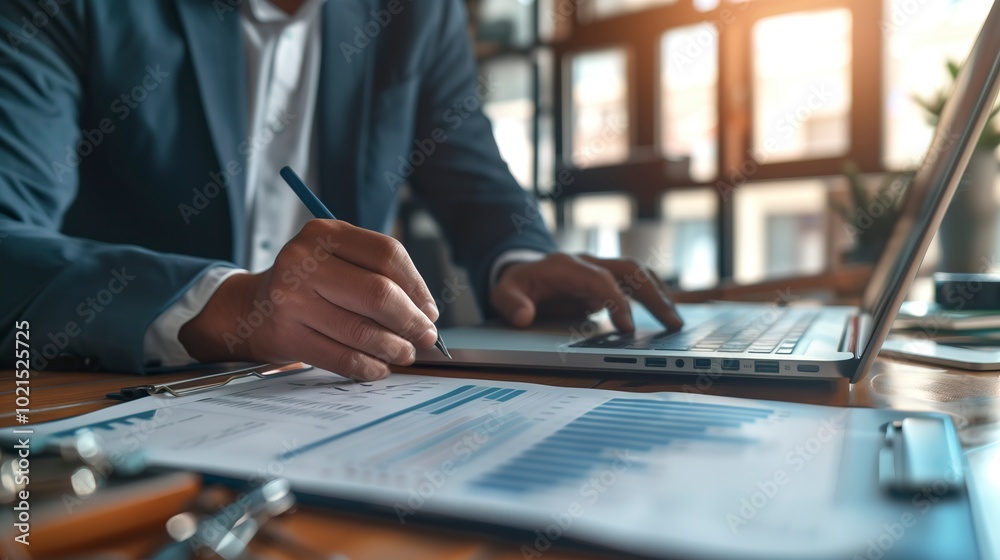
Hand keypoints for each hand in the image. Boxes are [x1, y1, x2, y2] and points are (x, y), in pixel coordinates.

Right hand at [179, 220, 438, 379]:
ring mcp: (291, 298)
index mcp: (324, 233)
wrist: (253, 308)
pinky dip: (368, 367)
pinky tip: (379, 368)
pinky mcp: (286, 335)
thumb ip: (381, 275)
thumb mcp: (338, 260)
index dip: (418, 286)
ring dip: (393, 348)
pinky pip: (341, 358)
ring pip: (361, 330)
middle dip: (411, 321)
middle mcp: (303, 260)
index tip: (430, 310)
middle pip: (378, 293)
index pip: (387, 254)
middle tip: (426, 337)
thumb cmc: (312, 284)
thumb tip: (427, 313)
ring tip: (405, 354)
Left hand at [490, 253, 682, 331]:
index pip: (600, 280)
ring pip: (639, 273)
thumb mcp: (502, 294)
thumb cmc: (516, 285)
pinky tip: (668, 314)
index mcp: (566, 266)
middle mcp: (589, 263)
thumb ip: (510, 304)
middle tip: (672, 324)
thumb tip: (523, 317)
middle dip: (653, 295)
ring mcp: (601, 270)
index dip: (617, 302)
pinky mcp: (608, 281)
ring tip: (676, 321)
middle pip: (629, 270)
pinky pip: (637, 283)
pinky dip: (655, 295)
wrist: (521, 272)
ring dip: (660, 294)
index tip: (627, 328)